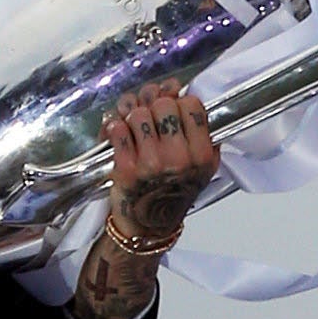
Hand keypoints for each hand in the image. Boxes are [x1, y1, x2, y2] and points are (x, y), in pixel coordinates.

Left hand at [103, 79, 219, 241]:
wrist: (148, 226)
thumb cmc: (172, 193)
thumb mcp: (201, 168)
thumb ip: (201, 133)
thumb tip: (181, 92)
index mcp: (201, 155)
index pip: (192, 105)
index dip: (179, 100)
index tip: (172, 107)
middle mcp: (178, 159)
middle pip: (164, 105)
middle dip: (154, 104)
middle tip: (150, 113)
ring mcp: (150, 164)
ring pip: (138, 113)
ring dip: (133, 114)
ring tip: (134, 123)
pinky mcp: (125, 168)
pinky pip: (118, 129)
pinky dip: (116, 126)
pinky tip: (119, 132)